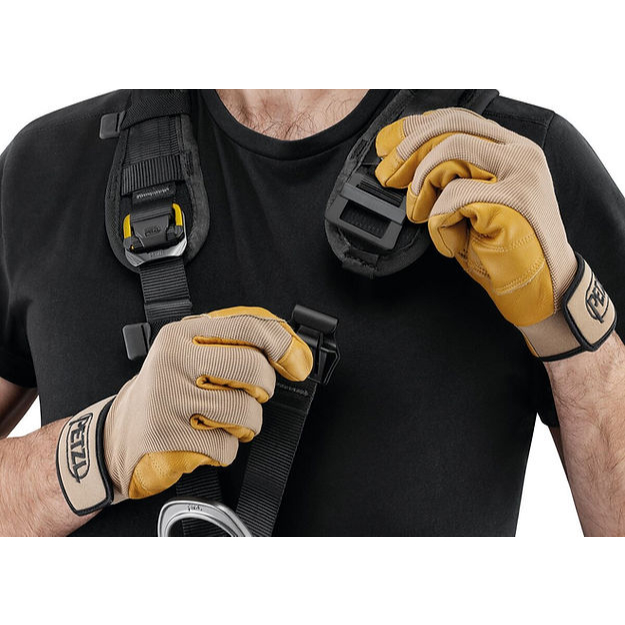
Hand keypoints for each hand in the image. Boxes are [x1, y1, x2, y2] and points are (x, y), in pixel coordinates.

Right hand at [56, 306, 312, 514]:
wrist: (115, 437)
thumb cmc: (167, 392)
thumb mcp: (193, 354)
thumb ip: (238, 343)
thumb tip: (295, 354)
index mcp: (184, 334)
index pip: (249, 326)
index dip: (285, 344)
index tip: (298, 363)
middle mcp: (175, 361)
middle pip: (254, 369)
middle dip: (263, 389)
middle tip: (249, 396)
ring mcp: (170, 400)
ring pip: (246, 412)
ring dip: (246, 424)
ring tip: (224, 422)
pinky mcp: (169, 438)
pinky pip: (226, 447)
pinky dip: (224, 449)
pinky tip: (203, 440)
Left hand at [375, 108, 614, 359]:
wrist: (544, 287)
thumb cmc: (505, 249)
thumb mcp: (474, 203)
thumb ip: (453, 176)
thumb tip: (407, 159)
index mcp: (512, 149)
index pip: (459, 119)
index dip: (417, 127)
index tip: (388, 143)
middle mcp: (520, 153)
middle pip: (452, 125)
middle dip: (409, 148)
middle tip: (388, 174)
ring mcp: (520, 174)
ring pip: (452, 151)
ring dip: (423, 182)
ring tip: (419, 211)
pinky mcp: (514, 200)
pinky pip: (455, 195)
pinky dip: (438, 220)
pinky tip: (448, 240)